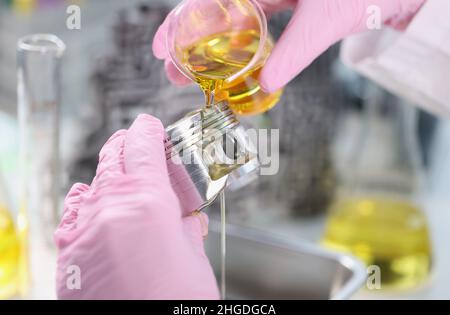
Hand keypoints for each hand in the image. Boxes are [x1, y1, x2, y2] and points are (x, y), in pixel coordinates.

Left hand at [54, 115, 218, 298]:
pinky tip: (89, 202)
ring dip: (106, 173)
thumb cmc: (177, 302)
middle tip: (135, 141)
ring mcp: (83, 229)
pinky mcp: (68, 253)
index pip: (141, 147)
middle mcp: (107, 206)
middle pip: (111, 158)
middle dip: (125, 145)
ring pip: (91, 184)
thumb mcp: (193, 258)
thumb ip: (186, 227)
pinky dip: (82, 201)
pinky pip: (71, 213)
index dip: (147, 130)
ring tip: (117, 174)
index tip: (149, 124)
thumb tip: (187, 215)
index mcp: (145, 201)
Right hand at [152, 0, 424, 90]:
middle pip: (212, 12)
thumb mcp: (323, 20)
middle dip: (188, 44)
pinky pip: (251, 27)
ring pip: (229, 21)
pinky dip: (237, 47)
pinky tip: (228, 66)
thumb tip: (264, 87)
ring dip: (210, 49)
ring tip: (192, 77)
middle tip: (173, 74)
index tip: (160, 48)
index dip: (180, 23)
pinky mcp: (283, 7)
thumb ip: (294, 51)